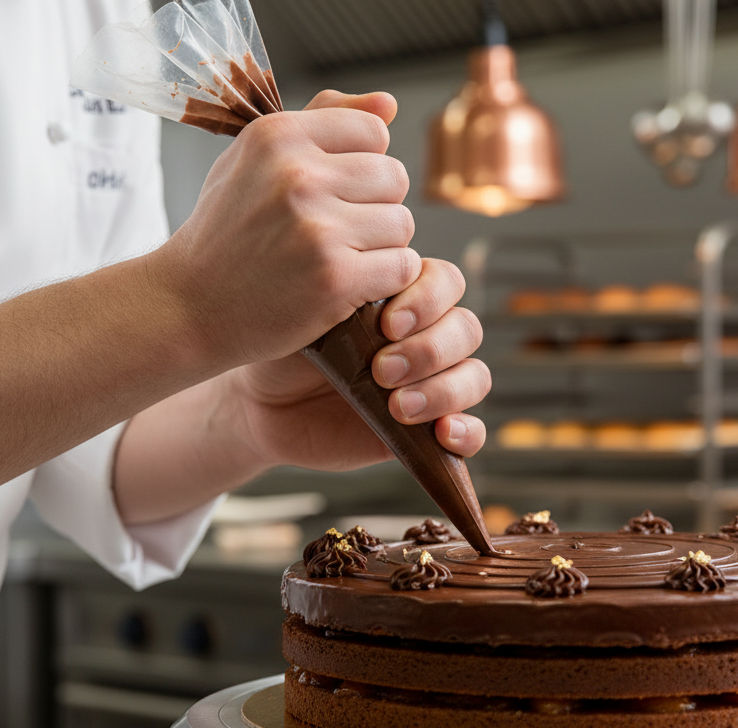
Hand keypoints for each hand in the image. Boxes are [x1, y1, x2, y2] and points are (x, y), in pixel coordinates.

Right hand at [151, 90, 416, 371]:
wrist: (188, 306)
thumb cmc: (227, 231)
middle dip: (377, 206)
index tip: (335, 192)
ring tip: (342, 258)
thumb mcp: (256, 159)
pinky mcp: (335, 278)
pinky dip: (386, 279)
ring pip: (402, 224)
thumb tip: (390, 104)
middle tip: (340, 232)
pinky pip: (402, 266)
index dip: (363, 165)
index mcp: (278, 135)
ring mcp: (317, 228)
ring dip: (382, 246)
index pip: (374, 131)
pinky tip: (353, 285)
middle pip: (394, 177)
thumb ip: (323, 121)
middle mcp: (297, 175)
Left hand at [219, 258, 490, 472]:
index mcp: (404, 300)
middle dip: (429, 350)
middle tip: (382, 369)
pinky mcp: (430, 433)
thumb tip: (379, 301)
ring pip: (475, 376)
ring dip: (443, 390)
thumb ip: (353, 303)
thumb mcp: (315, 316)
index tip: (387, 322)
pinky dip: (468, 432)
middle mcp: (426, 339)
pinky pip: (475, 431)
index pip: (446, 283)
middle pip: (466, 329)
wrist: (262, 402)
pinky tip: (442, 433)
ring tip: (398, 407)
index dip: (428, 299)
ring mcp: (432, 385)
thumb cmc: (286, 349)